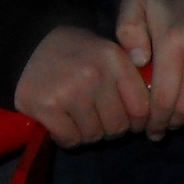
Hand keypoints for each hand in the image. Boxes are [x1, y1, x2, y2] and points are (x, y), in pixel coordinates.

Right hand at [15, 24, 148, 147]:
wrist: (30, 44)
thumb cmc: (79, 55)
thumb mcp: (110, 57)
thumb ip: (131, 82)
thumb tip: (152, 120)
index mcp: (116, 60)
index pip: (141, 109)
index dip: (137, 123)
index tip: (129, 122)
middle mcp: (95, 74)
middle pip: (118, 126)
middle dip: (110, 128)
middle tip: (98, 118)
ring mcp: (70, 91)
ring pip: (94, 135)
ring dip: (88, 133)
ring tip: (78, 117)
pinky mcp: (46, 106)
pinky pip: (70, 139)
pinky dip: (67, 138)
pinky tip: (62, 123)